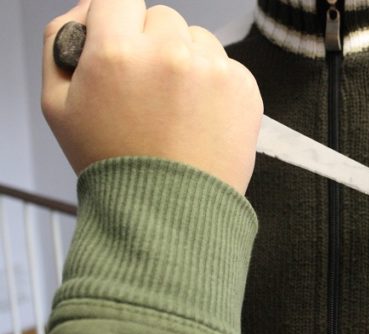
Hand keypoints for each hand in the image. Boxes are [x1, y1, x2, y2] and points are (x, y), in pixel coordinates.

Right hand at [42, 0, 261, 193]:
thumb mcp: (58, 105)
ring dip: (187, 62)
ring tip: (176, 110)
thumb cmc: (113, 163)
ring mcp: (211, 69)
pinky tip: (201, 118)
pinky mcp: (244, 88)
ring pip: (197, 39)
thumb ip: (61, 42)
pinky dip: (215, 84)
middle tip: (148, 92)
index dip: (116, 23)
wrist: (169, 211)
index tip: (121, 48)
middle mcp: (168, 53)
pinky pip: (226, 65)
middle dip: (152, 45)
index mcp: (117, 52)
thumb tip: (86, 8)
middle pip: (162, 18)